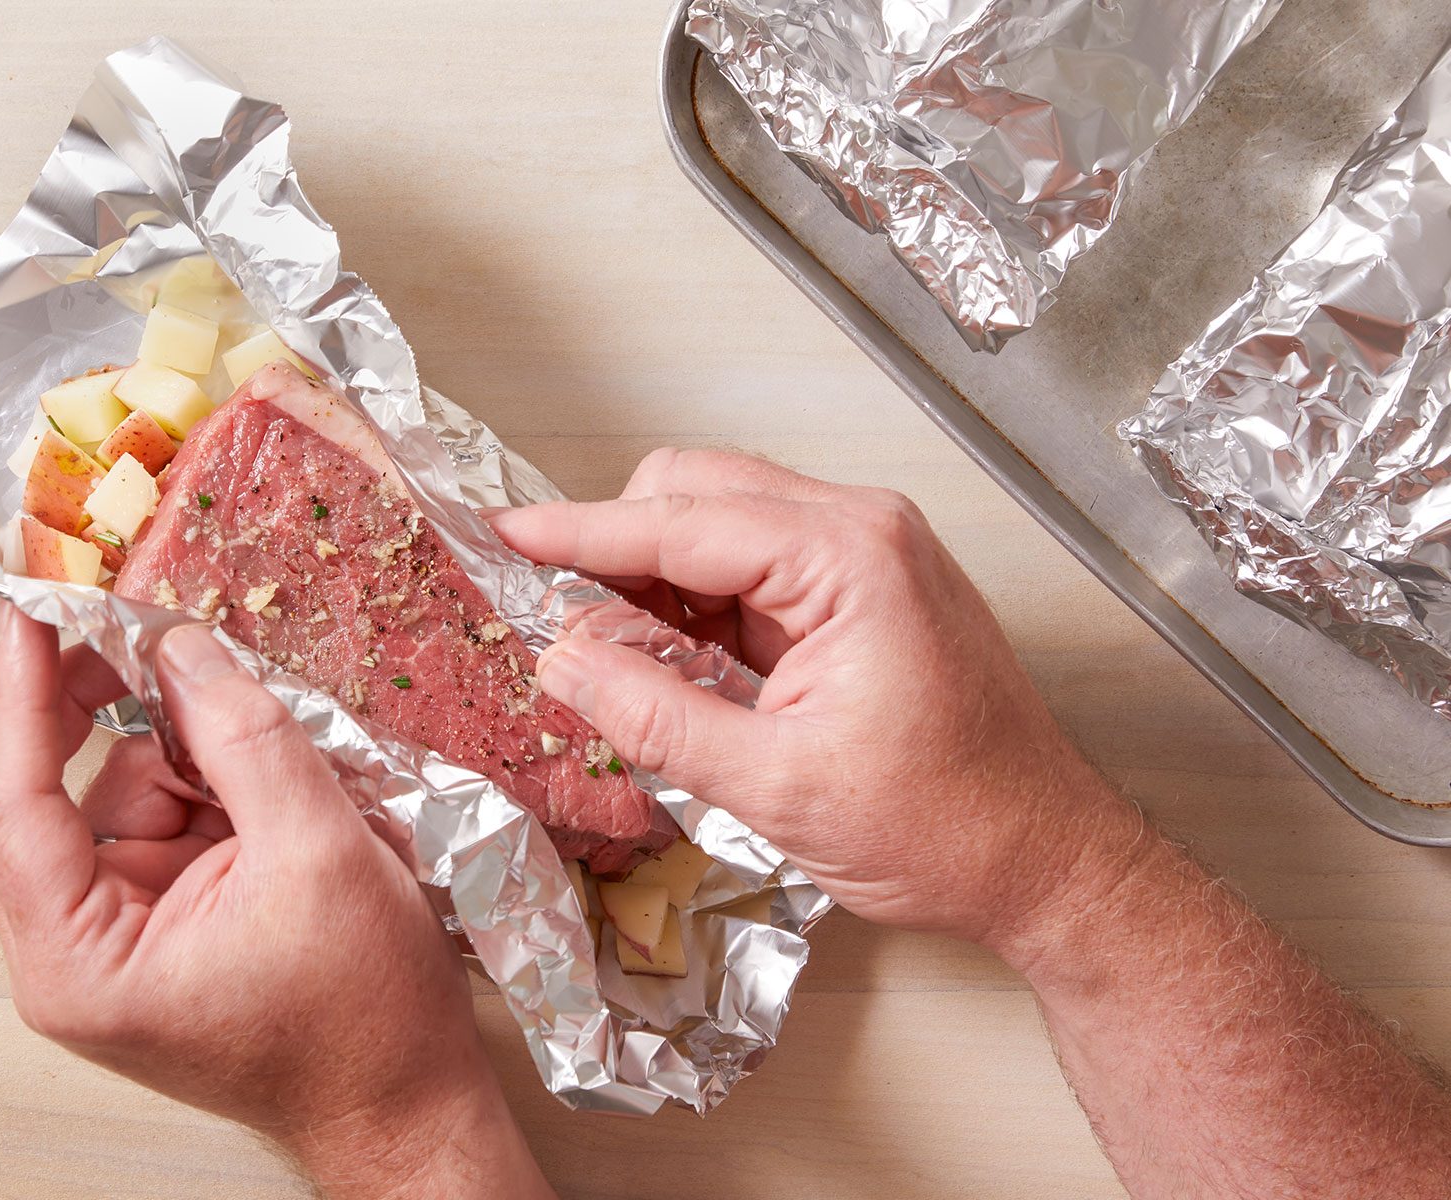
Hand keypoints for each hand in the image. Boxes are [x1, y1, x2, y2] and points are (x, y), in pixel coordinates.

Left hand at [0, 607, 551, 1197]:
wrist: (406, 1100)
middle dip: (116, 717)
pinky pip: (158, 822)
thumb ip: (245, 737)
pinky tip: (270, 806)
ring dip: (186, 759)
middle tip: (158, 642)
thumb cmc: (365, 1020)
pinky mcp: (155, 927)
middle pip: (51, 793)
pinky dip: (209, 790)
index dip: (23, 693)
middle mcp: (73, 955)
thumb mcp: (319, 852)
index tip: (31, 607)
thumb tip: (183, 649)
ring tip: (275, 783)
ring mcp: (113, 940)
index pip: (13, 801)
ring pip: (114, 795)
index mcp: (80, 961)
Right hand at [490, 448, 1146, 949]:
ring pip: (717, 526)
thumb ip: (657, 715)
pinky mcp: (858, 594)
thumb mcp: (777, 786)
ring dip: (653, 582)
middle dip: (614, 550)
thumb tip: (564, 663)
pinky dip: (694, 607)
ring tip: (613, 662)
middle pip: (696, 494)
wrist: (1044, 861)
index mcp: (851, 557)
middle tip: (557, 623)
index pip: (680, 520)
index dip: (578, 532)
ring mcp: (865, 558)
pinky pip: (749, 570)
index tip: (506, 536)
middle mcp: (861, 533)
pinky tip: (669, 666)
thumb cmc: (951, 826)